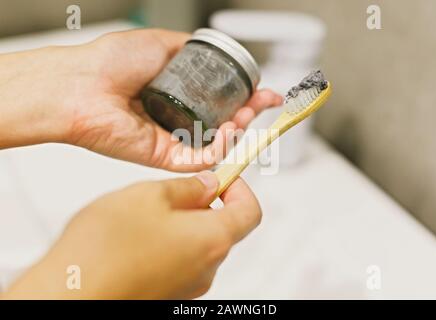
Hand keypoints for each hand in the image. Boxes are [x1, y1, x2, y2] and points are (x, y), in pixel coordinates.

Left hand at [0, 29, 281, 170]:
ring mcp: (172, 139)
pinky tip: (229, 132)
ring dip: (238, 131)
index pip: (221, 101)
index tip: (266, 94)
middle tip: (260, 105)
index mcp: (177, 93)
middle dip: (248, 115)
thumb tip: (211, 52)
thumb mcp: (161, 44)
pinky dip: (221, 149)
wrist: (82, 84)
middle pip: (223, 124)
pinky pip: (201, 160)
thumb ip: (190, 50)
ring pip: (217, 144)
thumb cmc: (111, 62)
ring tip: (244, 116)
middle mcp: (177, 117)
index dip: (246, 98)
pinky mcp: (165, 157)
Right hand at [4, 172, 260, 298]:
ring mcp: (188, 285)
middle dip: (202, 204)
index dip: (240, 188)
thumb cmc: (106, 248)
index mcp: (212, 239)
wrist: (71, 294)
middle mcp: (206, 268)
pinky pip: (179, 260)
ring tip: (144, 215)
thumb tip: (207, 184)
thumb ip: (187, 187)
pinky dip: (167, 243)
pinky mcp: (168, 293)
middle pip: (223, 227)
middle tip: (172, 191)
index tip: (223, 177)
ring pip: (197, 243)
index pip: (251, 212)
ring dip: (180, 223)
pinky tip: (135, 237)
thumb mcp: (150, 195)